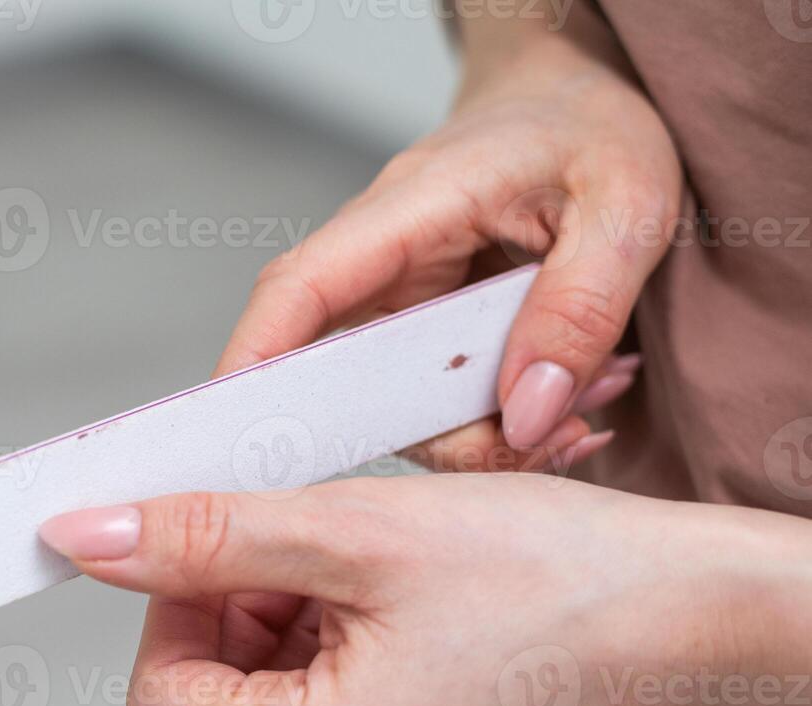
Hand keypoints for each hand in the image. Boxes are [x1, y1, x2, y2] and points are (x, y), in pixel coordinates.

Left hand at [38, 475, 773, 705]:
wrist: (684, 612)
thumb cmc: (551, 574)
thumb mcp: (352, 530)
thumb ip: (203, 538)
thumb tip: (91, 543)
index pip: (162, 695)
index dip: (171, 606)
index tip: (211, 544)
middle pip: (213, 704)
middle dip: (234, 610)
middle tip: (308, 545)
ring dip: (285, 625)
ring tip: (366, 571)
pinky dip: (332, 654)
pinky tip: (392, 605)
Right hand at [218, 21, 682, 467]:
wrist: (578, 99)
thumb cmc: (593, 127)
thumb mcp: (627, 207)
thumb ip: (578, 311)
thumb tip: (527, 415)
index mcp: (412, 207)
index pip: (301, 288)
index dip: (259, 361)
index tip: (241, 428)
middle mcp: (384, 259)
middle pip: (346, 375)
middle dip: (434, 437)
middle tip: (542, 442)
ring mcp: (399, 298)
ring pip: (395, 403)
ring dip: (484, 432)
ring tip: (587, 406)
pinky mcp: (423, 327)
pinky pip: (432, 398)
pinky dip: (497, 418)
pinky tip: (570, 395)